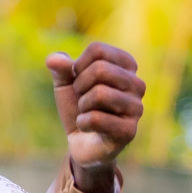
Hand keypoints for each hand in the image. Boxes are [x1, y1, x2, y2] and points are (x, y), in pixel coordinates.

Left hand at [46, 43, 145, 192]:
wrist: (81, 142)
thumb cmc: (79, 107)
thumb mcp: (66, 84)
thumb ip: (61, 68)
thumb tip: (53, 59)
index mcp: (126, 66)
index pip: (97, 50)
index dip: (77, 66)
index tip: (78, 80)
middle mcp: (137, 84)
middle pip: (100, 69)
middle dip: (80, 85)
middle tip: (82, 99)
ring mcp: (136, 108)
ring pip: (100, 94)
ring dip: (82, 105)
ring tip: (87, 113)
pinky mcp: (129, 131)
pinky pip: (96, 119)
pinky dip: (82, 123)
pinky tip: (88, 128)